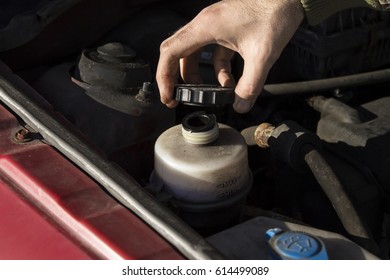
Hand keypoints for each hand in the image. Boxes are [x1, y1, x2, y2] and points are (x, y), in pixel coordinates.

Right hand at [156, 0, 303, 112]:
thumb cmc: (274, 14)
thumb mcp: (262, 55)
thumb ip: (250, 85)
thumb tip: (240, 106)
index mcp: (205, 27)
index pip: (171, 52)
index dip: (164, 77)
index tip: (169, 96)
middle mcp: (205, 24)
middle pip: (177, 53)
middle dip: (175, 77)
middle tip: (177, 97)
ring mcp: (214, 25)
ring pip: (193, 53)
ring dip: (198, 75)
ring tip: (209, 93)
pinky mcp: (225, 28)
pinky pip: (212, 52)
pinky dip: (217, 69)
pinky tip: (229, 81)